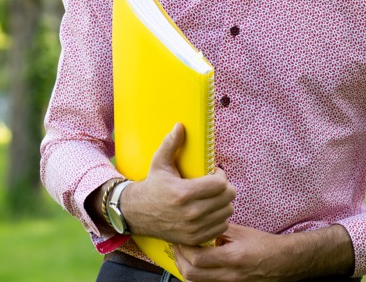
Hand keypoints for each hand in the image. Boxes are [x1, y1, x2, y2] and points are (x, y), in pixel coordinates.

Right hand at [122, 123, 235, 245]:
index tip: (213, 174)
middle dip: (225, 188)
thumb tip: (180, 125)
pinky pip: (220, 227)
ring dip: (223, 203)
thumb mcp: (159, 162)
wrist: (137, 214)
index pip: (221, 185)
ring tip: (213, 197)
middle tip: (215, 185)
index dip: (220, 176)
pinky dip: (219, 218)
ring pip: (226, 213)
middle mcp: (191, 213)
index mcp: (184, 193)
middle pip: (227, 198)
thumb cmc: (152, 185)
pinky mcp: (195, 239)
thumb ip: (171, 143)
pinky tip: (210, 211)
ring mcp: (193, 228)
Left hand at [174, 223, 354, 281]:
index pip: (197, 257)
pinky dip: (197, 273)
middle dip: (180, 259)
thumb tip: (200, 226)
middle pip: (191, 274)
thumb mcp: (242, 233)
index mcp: (232, 258)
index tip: (181, 235)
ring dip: (186, 268)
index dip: (184, 247)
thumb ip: (219, 230)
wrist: (284, 262)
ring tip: (185, 253)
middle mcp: (229, 275)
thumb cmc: (265, 245)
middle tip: (178, 245)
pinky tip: (197, 262)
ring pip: (196, 281)